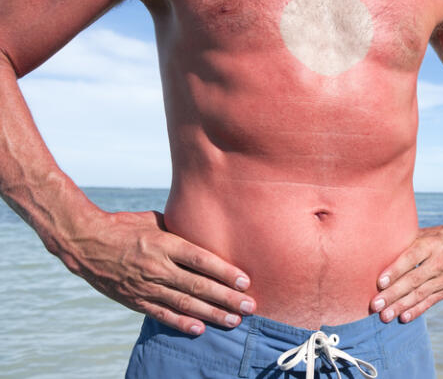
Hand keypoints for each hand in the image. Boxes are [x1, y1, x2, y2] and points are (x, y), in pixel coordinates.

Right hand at [58, 209, 255, 334]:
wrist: (85, 243)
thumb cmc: (125, 226)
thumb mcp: (155, 220)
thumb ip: (181, 231)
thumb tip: (207, 234)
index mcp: (164, 243)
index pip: (201, 260)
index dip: (225, 272)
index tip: (245, 282)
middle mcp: (157, 266)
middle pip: (198, 285)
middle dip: (227, 298)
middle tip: (250, 307)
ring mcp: (145, 285)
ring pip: (184, 303)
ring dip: (211, 313)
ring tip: (233, 320)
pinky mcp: (135, 300)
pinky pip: (162, 314)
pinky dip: (181, 322)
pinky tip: (200, 328)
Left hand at [369, 224, 442, 323]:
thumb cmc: (437, 236)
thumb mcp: (424, 233)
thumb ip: (404, 242)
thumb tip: (377, 250)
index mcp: (430, 244)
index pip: (411, 257)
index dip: (395, 270)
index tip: (379, 282)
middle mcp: (438, 262)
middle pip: (413, 280)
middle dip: (393, 294)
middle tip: (375, 305)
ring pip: (420, 294)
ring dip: (401, 306)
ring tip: (384, 316)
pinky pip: (430, 301)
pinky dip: (416, 310)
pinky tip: (403, 318)